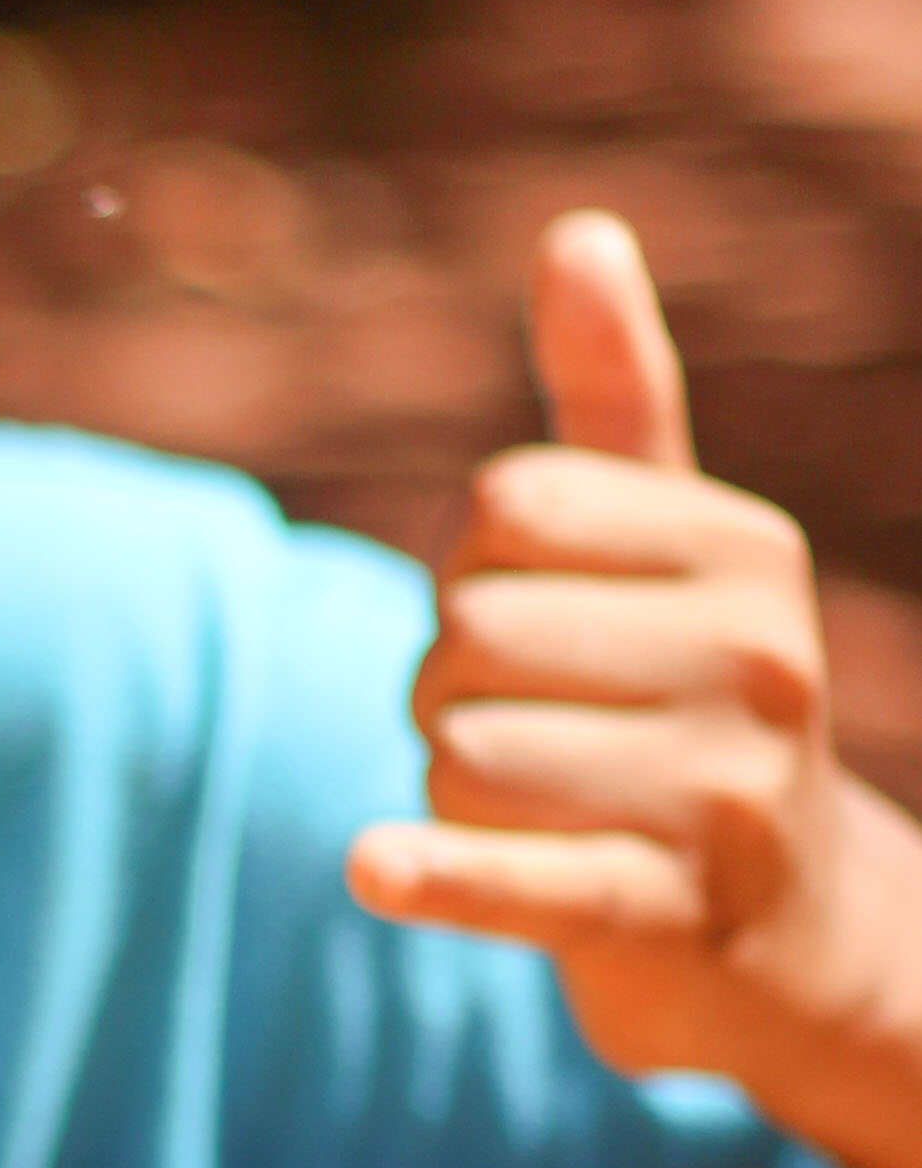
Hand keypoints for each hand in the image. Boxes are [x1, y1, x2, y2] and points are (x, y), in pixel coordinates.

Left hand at [349, 211, 921, 1167]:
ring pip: (465, 756)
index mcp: (749, 548)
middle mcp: (760, 658)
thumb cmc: (693, 706)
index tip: (527, 625)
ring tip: (534, 811)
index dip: (466, 570)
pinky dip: (435, 874)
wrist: (795, 934)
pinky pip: (520, 878)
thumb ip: (619, 399)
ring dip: (451, 792)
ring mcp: (724, 793)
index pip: (503, 510)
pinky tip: (371, 869)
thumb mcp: (676, 549)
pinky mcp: (666, 914)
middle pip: (470, 635)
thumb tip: (578, 233)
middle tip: (518, 735)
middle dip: (448, 691)